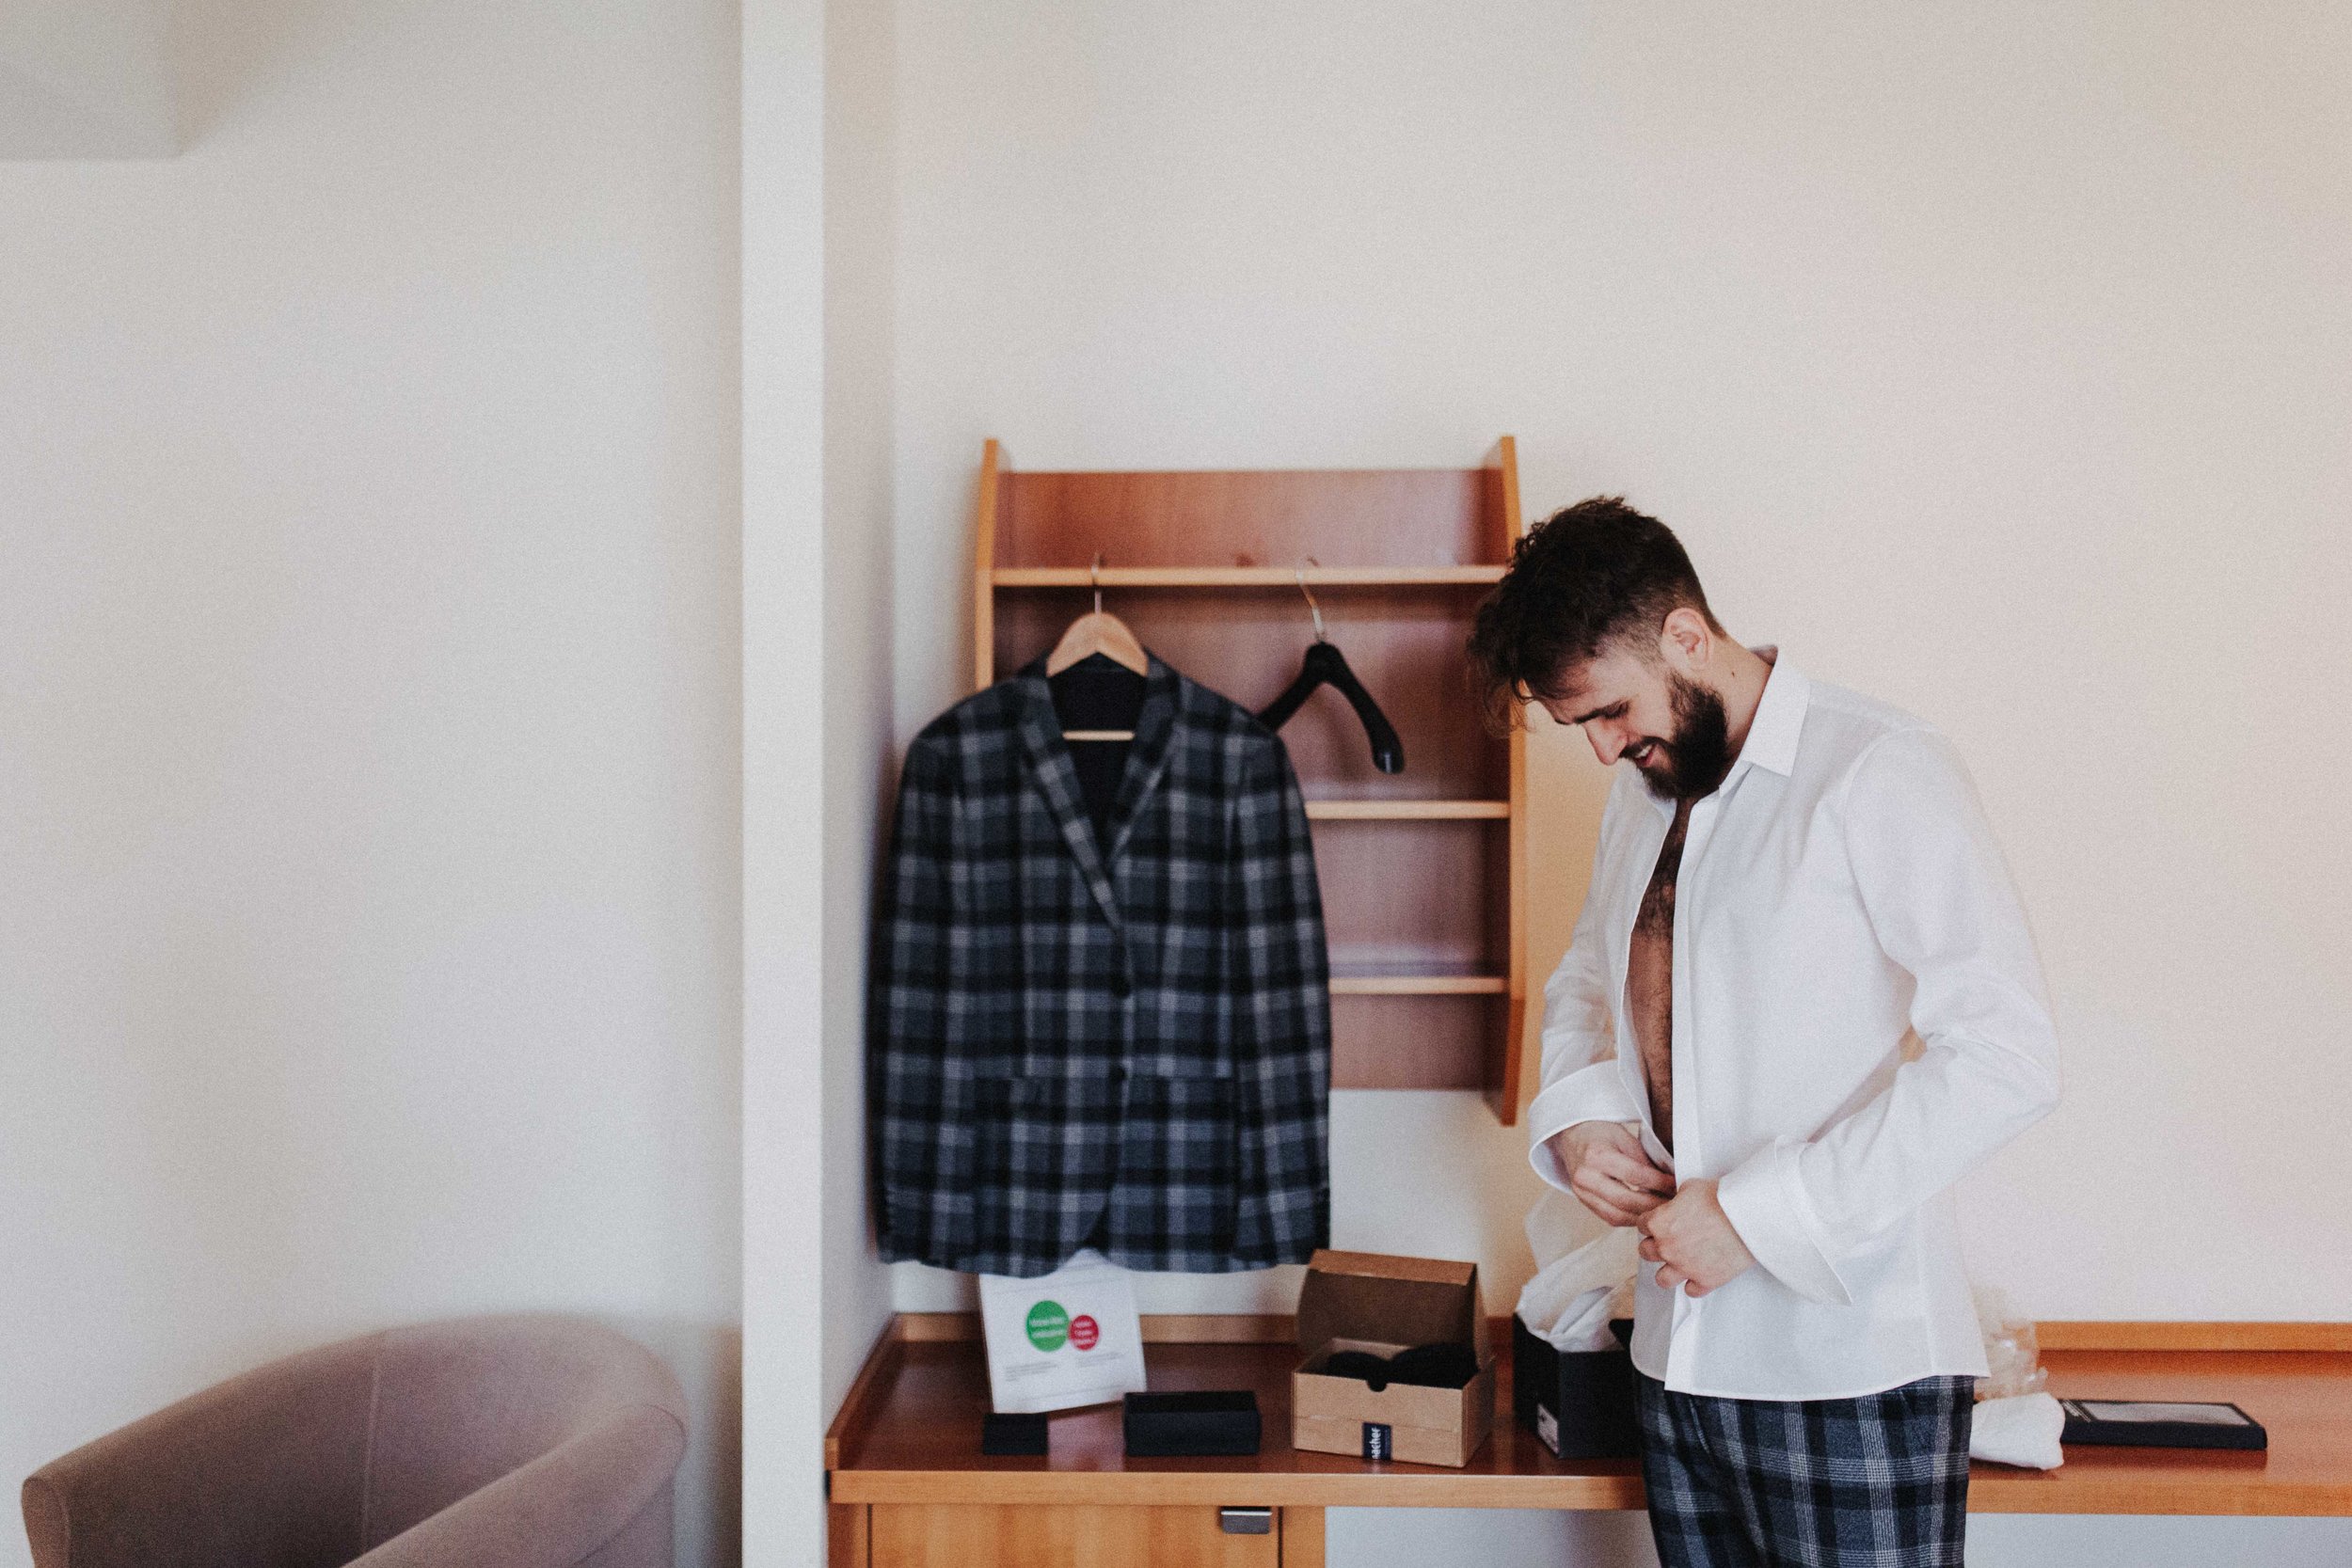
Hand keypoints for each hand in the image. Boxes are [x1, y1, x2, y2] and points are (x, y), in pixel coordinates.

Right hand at [1548, 1120, 1674, 1226]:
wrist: (1573, 1136)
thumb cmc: (1599, 1134)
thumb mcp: (1624, 1137)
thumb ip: (1644, 1161)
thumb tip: (1668, 1181)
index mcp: (1596, 1155)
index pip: (1634, 1175)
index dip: (1659, 1183)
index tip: (1675, 1186)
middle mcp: (1586, 1176)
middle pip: (1626, 1200)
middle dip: (1654, 1206)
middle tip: (1674, 1205)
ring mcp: (1582, 1192)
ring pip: (1618, 1215)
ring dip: (1643, 1217)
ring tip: (1661, 1213)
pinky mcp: (1584, 1202)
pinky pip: (1610, 1218)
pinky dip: (1630, 1219)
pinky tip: (1643, 1214)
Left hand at [1637, 1178, 1754, 1296]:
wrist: (1747, 1216)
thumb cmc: (1722, 1198)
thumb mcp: (1691, 1187)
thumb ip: (1677, 1198)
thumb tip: (1676, 1201)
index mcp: (1659, 1223)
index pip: (1642, 1225)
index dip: (1652, 1221)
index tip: (1662, 1221)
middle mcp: (1667, 1248)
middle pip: (1646, 1252)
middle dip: (1656, 1245)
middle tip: (1669, 1241)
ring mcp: (1685, 1267)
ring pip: (1662, 1279)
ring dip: (1669, 1271)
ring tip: (1679, 1263)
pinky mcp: (1705, 1280)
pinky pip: (1691, 1291)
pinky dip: (1695, 1284)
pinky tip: (1700, 1274)